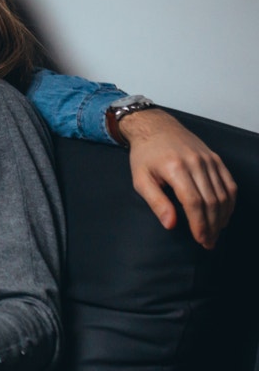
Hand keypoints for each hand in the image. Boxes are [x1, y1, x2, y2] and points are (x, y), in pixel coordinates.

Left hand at [119, 109, 236, 248]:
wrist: (155, 127)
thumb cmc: (145, 155)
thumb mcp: (140, 179)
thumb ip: (156, 202)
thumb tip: (171, 224)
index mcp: (176, 168)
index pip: (194, 202)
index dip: (199, 224)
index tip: (200, 239)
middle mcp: (196, 163)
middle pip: (212, 201)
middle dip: (212, 226)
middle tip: (208, 242)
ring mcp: (209, 160)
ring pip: (224, 194)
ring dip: (222, 217)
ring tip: (216, 233)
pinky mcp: (215, 159)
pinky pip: (229, 183)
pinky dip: (229, 202)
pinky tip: (224, 215)